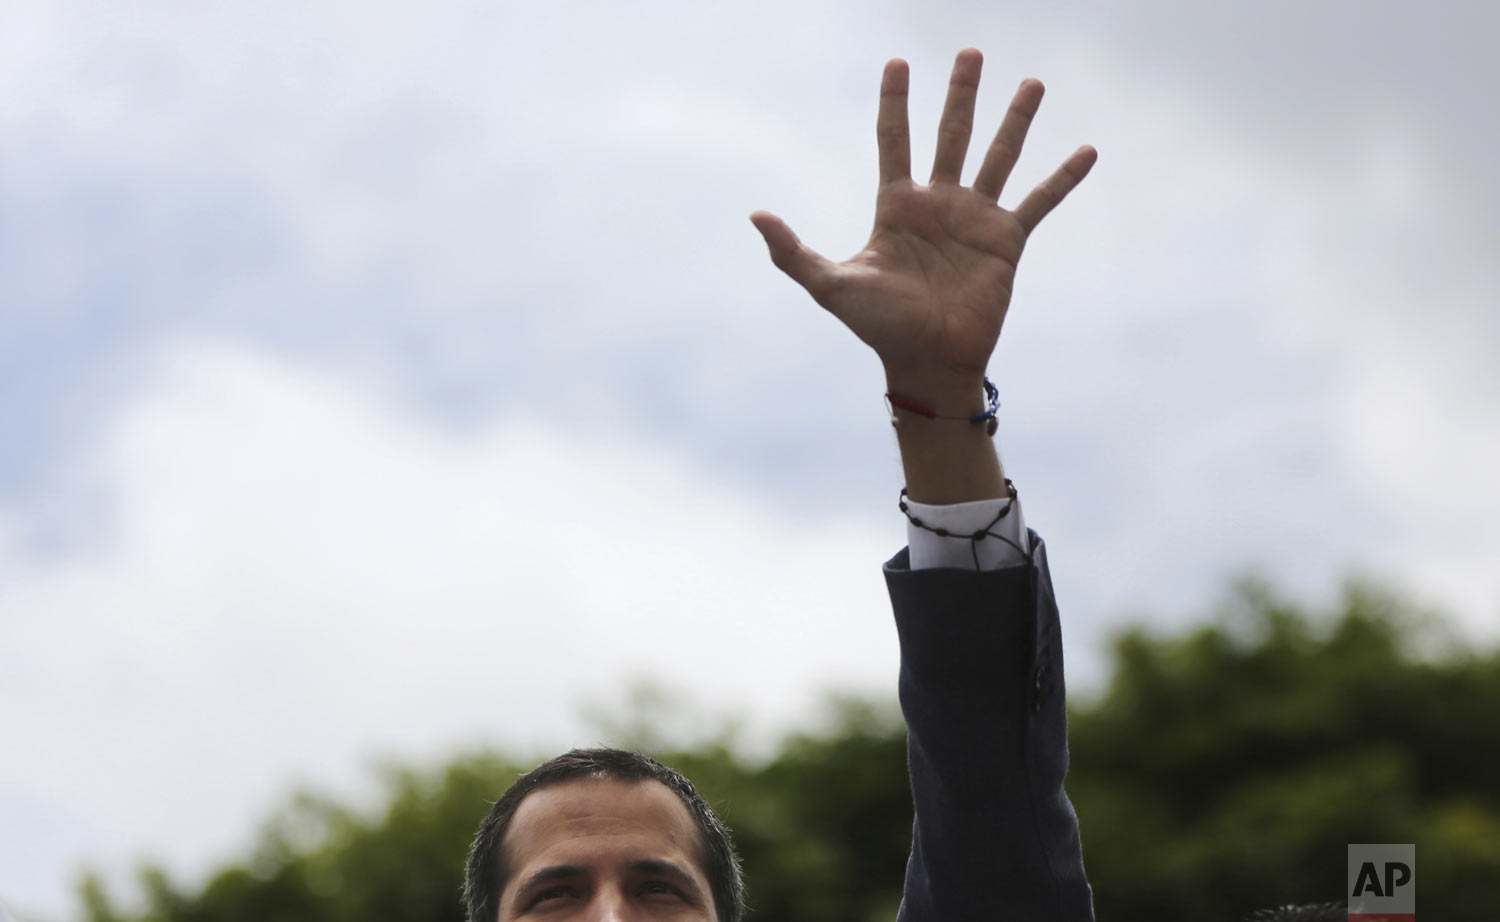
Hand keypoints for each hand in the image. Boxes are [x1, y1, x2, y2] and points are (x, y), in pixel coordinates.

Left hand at [751, 48, 1095, 403]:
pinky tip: (1086, 150)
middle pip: (950, 134)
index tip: (897, 63)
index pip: (895, 140)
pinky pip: (1039, 202)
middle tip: (970, 52)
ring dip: (1015, 120)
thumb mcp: (829, 285)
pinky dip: (1063, 178)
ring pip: (998, 156)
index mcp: (897, 206)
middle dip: (961, 93)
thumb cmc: (878, 326)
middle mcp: (938, 204)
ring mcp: (975, 219)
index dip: (895, 102)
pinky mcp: (1006, 242)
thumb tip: (755, 216)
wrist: (926, 360)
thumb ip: (793, 251)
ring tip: (1031, 83)